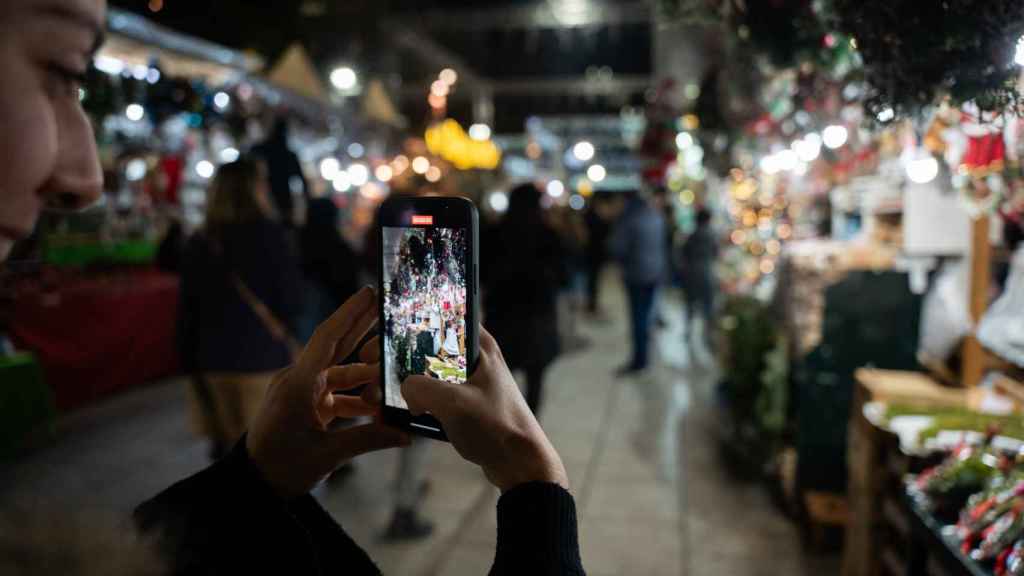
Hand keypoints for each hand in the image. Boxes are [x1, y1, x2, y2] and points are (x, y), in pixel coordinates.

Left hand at [246, 287, 409, 498]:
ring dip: (365, 374)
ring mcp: (301, 392)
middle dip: (361, 326)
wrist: (253, 484)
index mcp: (298, 385)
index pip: (327, 339)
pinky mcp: (305, 405)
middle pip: (335, 346)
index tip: (368, 293)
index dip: (349, 314)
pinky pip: (336, 392)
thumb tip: (405, 435)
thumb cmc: (281, 468)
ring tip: (394, 369)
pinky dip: (356, 397)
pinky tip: (378, 404)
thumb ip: (368, 440)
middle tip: (385, 304)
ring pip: (340, 372)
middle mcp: (298, 381)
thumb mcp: (327, 455)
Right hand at [401, 328, 567, 491]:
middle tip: (378, 372)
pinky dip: (423, 404)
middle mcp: (476, 358)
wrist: (521, 464)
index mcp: (479, 345)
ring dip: (411, 386)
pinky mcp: (468, 403)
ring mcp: (472, 382)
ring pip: (431, 374)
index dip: (411, 323)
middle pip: (430, 346)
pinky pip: (438, 396)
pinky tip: (410, 417)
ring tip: (390, 399)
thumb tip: (405, 389)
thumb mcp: (451, 402)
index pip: (442, 317)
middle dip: (403, 360)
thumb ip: (420, 387)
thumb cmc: (496, 427)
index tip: (385, 339)